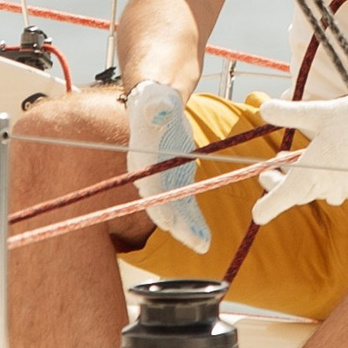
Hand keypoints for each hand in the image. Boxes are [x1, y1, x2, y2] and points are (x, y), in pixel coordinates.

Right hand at [124, 80, 210, 253]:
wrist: (158, 105)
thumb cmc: (156, 103)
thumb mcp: (156, 101)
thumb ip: (157, 107)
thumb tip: (159, 106)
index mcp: (142, 161)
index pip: (150, 186)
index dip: (159, 204)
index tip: (169, 222)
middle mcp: (148, 177)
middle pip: (162, 206)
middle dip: (177, 225)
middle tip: (194, 242)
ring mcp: (163, 183)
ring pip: (174, 212)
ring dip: (188, 230)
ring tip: (203, 245)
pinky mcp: (176, 184)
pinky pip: (185, 208)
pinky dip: (194, 223)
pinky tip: (204, 239)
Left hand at [250, 93, 347, 224]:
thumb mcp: (318, 113)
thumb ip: (289, 113)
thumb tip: (264, 109)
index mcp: (310, 175)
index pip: (281, 199)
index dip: (266, 208)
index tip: (257, 215)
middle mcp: (329, 189)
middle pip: (300, 192)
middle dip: (283, 180)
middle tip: (273, 166)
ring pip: (324, 187)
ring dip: (313, 174)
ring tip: (308, 154)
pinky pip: (347, 184)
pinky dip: (339, 173)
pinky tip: (341, 155)